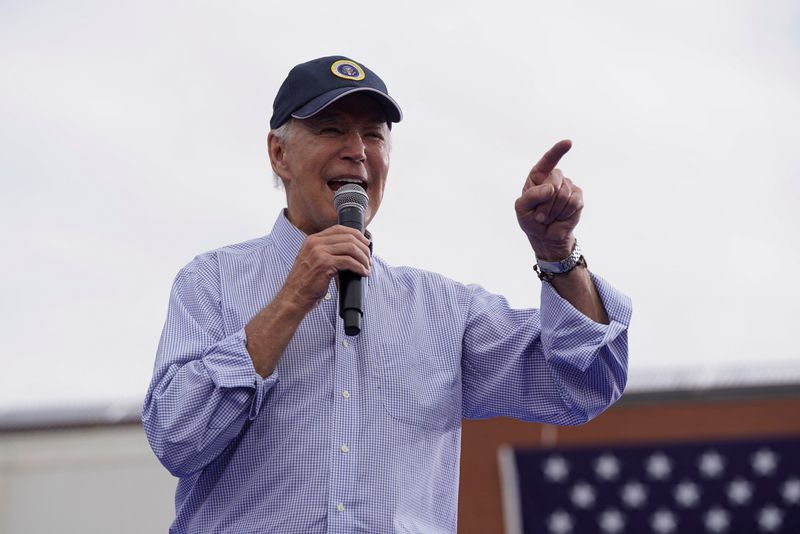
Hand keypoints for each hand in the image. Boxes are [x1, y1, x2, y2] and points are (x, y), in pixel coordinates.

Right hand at [282, 225, 370, 309]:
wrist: (294, 296)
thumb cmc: (305, 283)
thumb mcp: (313, 260)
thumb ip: (326, 251)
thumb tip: (350, 250)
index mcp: (312, 239)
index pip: (339, 229)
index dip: (356, 234)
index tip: (365, 243)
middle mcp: (315, 243)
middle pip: (348, 237)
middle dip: (363, 247)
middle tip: (369, 258)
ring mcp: (319, 252)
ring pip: (351, 248)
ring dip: (363, 258)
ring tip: (367, 267)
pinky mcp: (324, 264)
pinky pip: (349, 261)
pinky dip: (359, 267)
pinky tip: (363, 273)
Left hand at [515, 139, 583, 259]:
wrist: (545, 235)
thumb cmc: (530, 219)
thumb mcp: (521, 209)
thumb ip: (531, 196)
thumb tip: (550, 188)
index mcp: (538, 176)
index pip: (548, 160)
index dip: (557, 151)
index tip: (568, 143)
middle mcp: (554, 178)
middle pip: (555, 180)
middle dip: (546, 201)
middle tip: (539, 216)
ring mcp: (568, 186)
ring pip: (564, 193)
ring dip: (553, 211)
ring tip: (548, 218)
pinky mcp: (578, 198)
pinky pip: (573, 202)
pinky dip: (564, 214)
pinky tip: (560, 218)